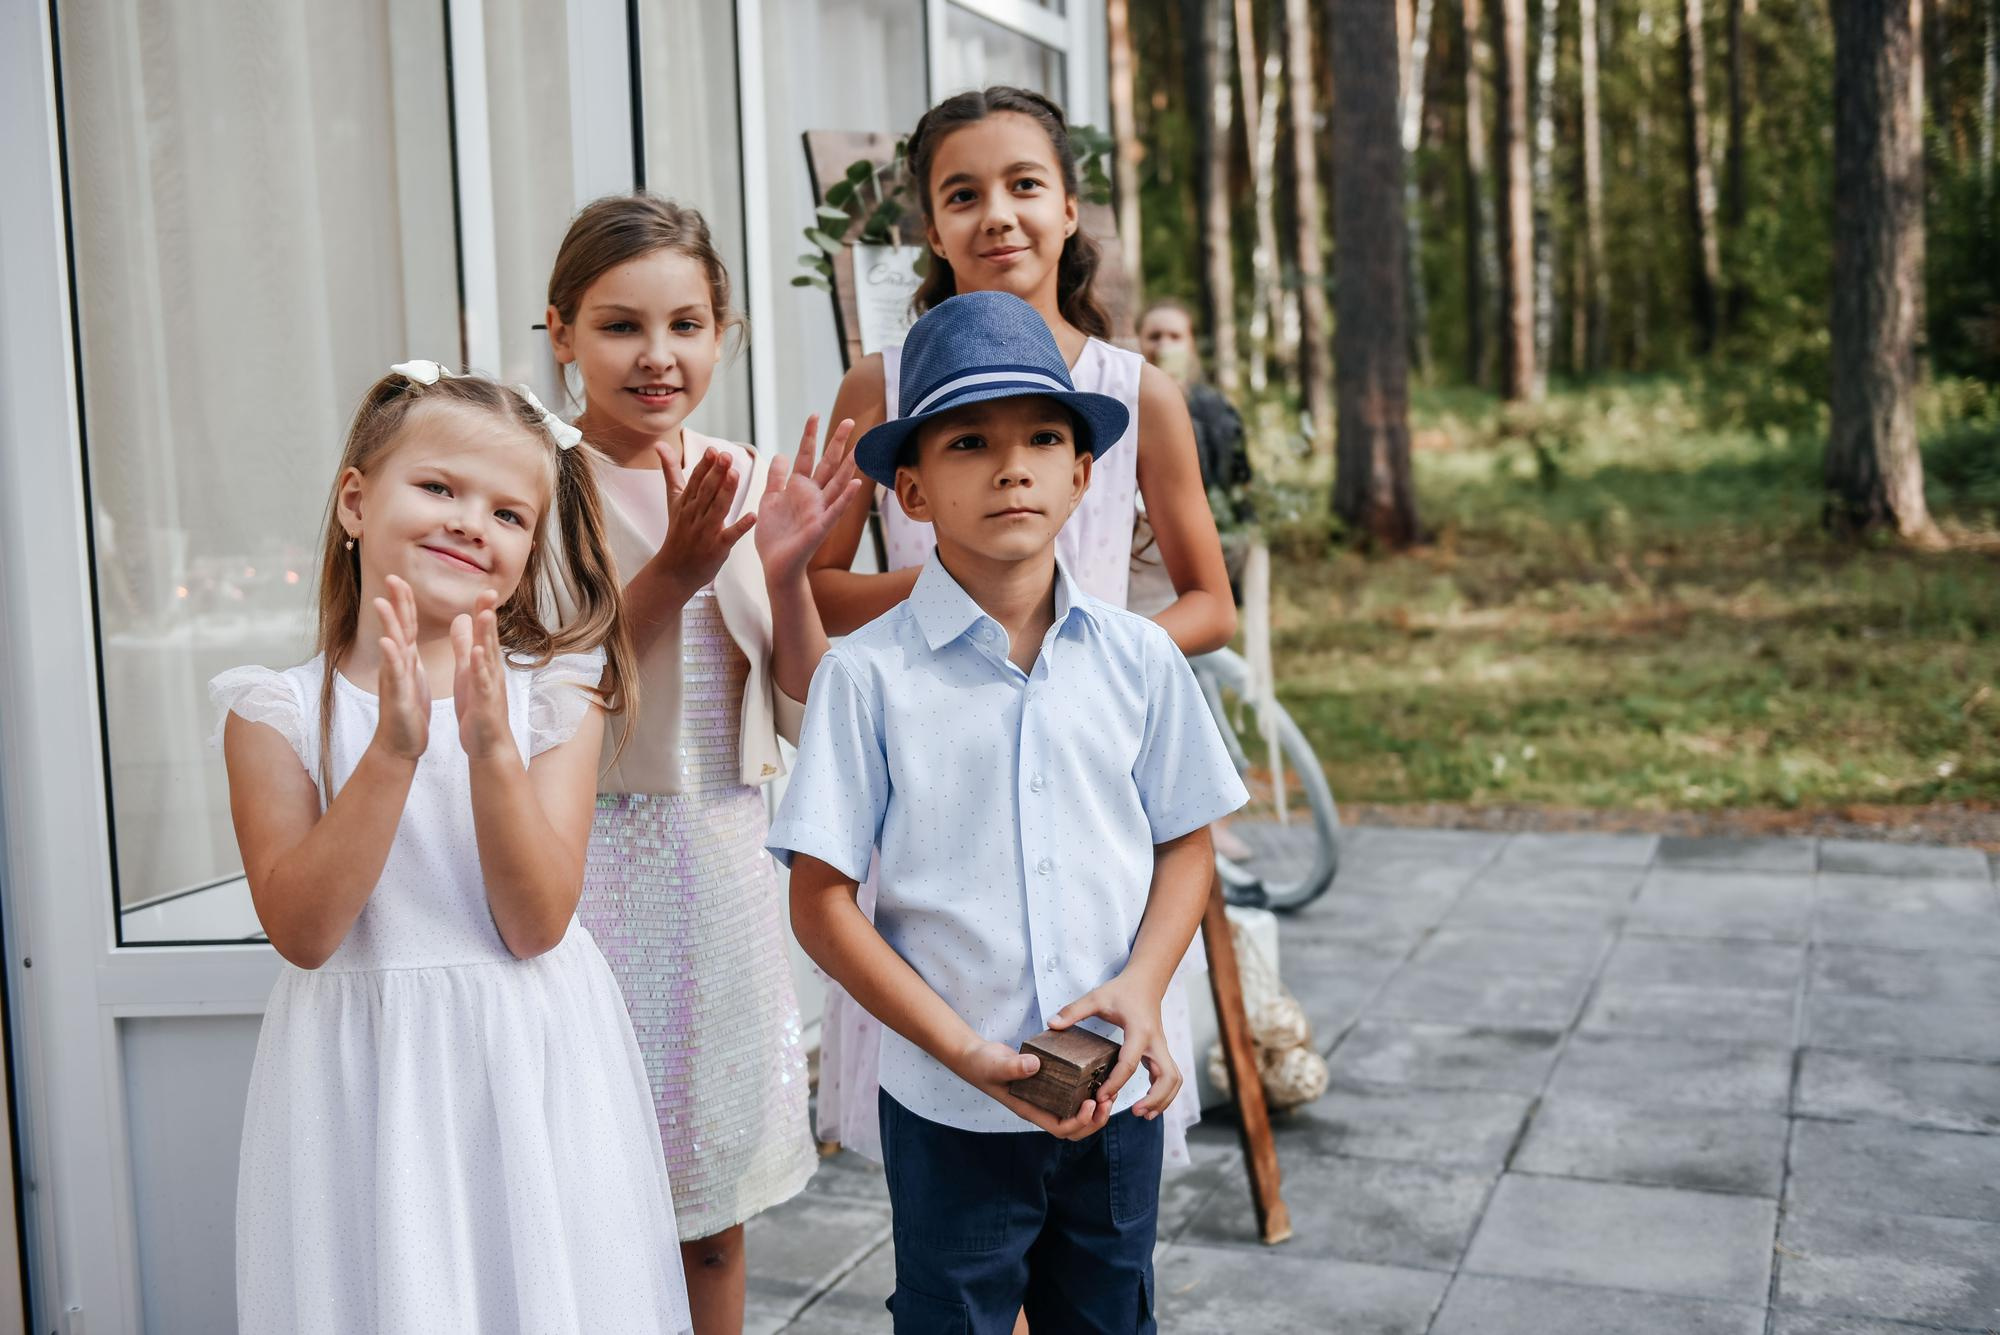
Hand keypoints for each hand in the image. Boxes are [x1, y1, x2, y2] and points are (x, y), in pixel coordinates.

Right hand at [372, 575, 430, 760]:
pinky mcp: (398, 696)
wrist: (402, 743)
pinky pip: (395, 675)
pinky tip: (388, 643)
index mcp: (407, 660)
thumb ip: (407, 655)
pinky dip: (392, 658)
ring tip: (382, 602)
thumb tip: (402, 636)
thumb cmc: (408, 711)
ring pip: (392, 647)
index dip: (404, 601)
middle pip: (397, 628)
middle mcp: (399, 665)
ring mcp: (395, 679)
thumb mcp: (411, 677)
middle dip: (395, 603)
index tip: (401, 578)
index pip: (406, 624)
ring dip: (387, 625)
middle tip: (391, 577)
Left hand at [450, 589, 511, 760]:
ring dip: (487, 636)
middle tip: (488, 591)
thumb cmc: (477, 707)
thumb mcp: (467, 670)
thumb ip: (464, 645)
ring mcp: (490, 687)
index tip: (483, 589)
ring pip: (488, 657)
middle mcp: (491, 671)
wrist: (488, 744)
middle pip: (489, 639)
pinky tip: (477, 654)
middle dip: (488, 615)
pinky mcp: (485, 703)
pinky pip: (483, 683)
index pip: (483, 632)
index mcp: (483, 663)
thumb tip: (462, 618)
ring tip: (484, 615)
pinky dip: (480, 668)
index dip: (483, 610)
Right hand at [654, 441, 756, 593]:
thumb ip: (670, 471)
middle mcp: (695, 514)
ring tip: (735, 475)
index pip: (696, 480)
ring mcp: (706, 531)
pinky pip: (730, 535)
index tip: (713, 450)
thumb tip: (660, 444)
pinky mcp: (717, 548)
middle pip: (706, 491)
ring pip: (717, 509)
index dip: (704, 465)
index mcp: (686, 501)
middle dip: (716, 473)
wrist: (674, 570)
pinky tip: (753, 516)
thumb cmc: (678, 531)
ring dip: (726, 492)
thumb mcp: (673, 499)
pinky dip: (741, 526)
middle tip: (726, 456)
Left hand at [754, 415, 864, 580]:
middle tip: (849, 421)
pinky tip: (856, 484)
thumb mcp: (769, 500)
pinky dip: (845, 497)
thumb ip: (776, 478)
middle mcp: (813, 495)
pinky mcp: (821, 527)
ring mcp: (819, 510)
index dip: (810, 435)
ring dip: (849, 466)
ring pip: (837, 483)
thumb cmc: (773, 536)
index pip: (806, 455)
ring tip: (860, 448)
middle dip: (837, 443)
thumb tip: (781, 454)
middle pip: (828, 464)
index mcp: (799, 487)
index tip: (814, 414)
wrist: (775, 565)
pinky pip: (835, 510)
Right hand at [951, 1037, 1112, 1141]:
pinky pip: (1071, 1096)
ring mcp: (1045, 1098)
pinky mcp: (1048, 1085)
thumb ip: (1014, 1066)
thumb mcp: (997, 1064)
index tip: (1089, 1103)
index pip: (1061, 1128)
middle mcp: (1040, 1108)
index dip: (1079, 1121)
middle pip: (1074, 1129)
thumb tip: (1036, 1064)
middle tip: (1107, 1100)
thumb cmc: (983, 1065)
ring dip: (1095, 1109)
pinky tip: (1095, 1077)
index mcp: (1030, 1110)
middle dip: (1094, 1120)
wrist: (976, 1057)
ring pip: (1076, 1115)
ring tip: (1107, 1093)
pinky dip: (1086, 1092)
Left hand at [1049, 973, 1179, 1118]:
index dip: (1115, 1082)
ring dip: (1164, 1099)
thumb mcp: (1097, 997)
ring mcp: (1162, 1048)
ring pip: (1175, 1079)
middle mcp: (1156, 1042)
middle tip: (1136, 1113)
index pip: (1129, 1064)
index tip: (1102, 1096)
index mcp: (1139, 1032)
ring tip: (1145, 1114)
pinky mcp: (1162, 1051)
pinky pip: (1171, 1076)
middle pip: (1168, 1077)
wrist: (1146, 981)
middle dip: (1155, 1098)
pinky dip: (1165, 1093)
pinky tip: (1149, 1105)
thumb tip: (1051, 1024)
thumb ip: (1074, 1010)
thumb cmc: (1122, 990)